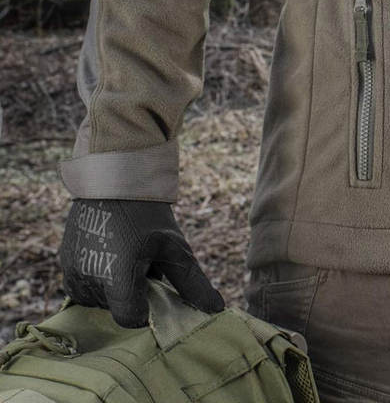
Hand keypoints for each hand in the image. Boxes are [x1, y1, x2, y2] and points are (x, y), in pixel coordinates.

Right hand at [59, 199, 224, 327]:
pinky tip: (111, 252)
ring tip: (126, 254)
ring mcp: (72, 272)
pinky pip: (82, 286)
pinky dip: (98, 278)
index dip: (146, 307)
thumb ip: (193, 283)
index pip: (130, 319)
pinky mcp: (63, 264)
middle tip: (143, 261)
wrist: (115, 179)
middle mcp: (89, 279)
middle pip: (115, 308)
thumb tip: (216, 309)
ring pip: (98, 299)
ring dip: (114, 286)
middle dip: (133, 291)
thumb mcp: (174, 247)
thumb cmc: (149, 214)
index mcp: (118, 276)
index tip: (154, 284)